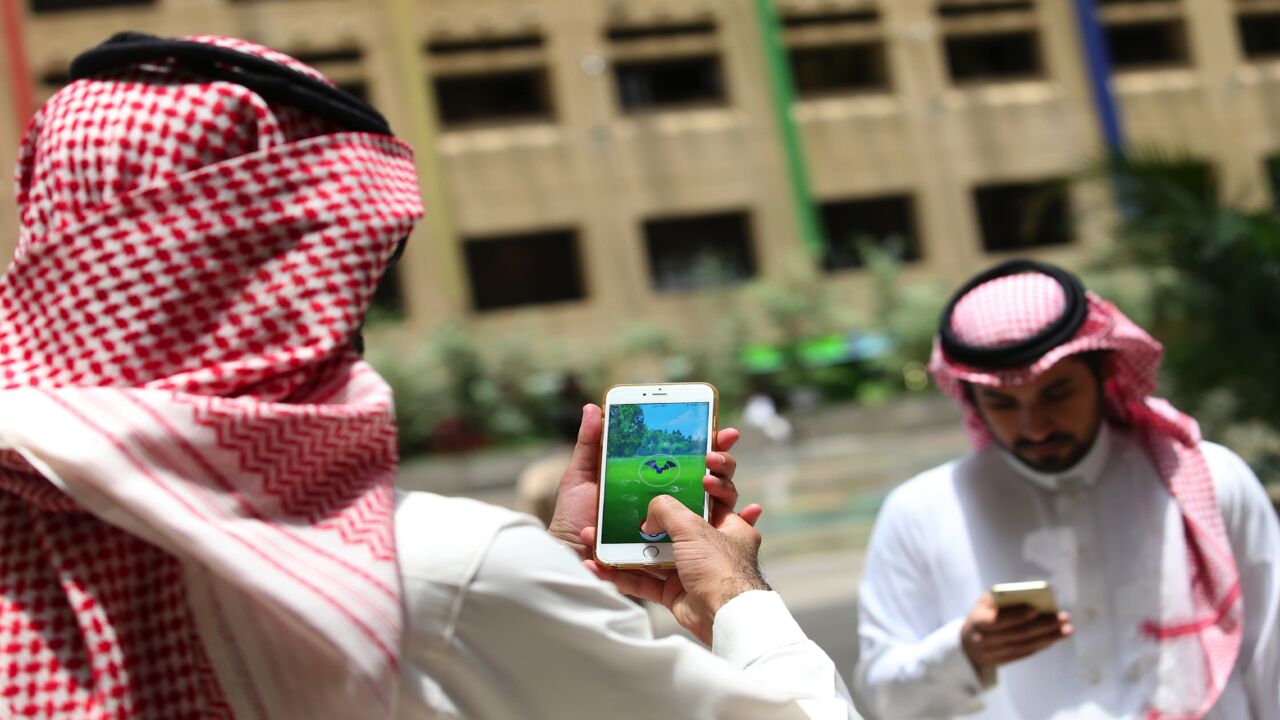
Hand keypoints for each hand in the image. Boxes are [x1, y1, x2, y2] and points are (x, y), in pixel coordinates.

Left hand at [546, 403, 743, 557]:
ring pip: (714, 506)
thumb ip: (589, 445)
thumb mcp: (579, 480)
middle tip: (718, 452)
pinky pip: (713, 541)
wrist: (571, 561)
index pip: (685, 460)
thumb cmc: (574, 522)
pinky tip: (756, 511)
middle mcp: (668, 507)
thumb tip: (593, 408)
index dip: (706, 443)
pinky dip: (744, 523)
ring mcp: (677, 532)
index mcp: (648, 485)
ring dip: (726, 487)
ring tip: (715, 478)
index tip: (721, 430)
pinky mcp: (680, 555)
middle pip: (705, 480)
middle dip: (720, 461)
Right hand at [581, 496, 766, 644]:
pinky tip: (602, 568)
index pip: (709, 500)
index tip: (670, 481)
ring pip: (655, 556)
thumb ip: (667, 510)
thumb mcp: (693, 527)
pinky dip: (624, 577)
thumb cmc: (721, 568)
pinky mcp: (676, 594)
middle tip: (624, 510)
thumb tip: (648, 515)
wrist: (723, 617)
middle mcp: (712, 549)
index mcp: (728, 527)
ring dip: (628, 550)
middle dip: (647, 523)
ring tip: (601, 539)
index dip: (690, 489)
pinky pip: (646, 583)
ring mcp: (692, 572)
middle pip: (674, 529)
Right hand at [960, 595, 1071, 675]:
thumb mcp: (984, 604)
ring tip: (1066, 629)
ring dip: (1049, 637)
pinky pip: (1026, 653)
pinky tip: (1055, 637)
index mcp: (978, 622)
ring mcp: (995, 654)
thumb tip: (1031, 597)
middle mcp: (985, 640)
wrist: (967, 644)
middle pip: (1018, 634)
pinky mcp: (1005, 661)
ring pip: (1026, 646)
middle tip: (1062, 618)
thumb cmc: (982, 616)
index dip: (1017, 616)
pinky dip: (1042, 645)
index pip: (999, 620)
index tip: (1036, 609)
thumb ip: (1002, 599)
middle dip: (1043, 625)